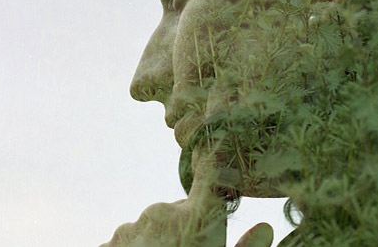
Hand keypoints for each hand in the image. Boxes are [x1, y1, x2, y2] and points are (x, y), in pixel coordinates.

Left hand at [101, 143, 273, 246]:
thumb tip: (268, 228)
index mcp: (198, 219)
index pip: (215, 172)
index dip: (220, 157)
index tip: (223, 141)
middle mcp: (164, 213)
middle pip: (185, 209)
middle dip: (192, 226)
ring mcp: (132, 228)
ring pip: (156, 226)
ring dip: (163, 241)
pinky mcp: (110, 243)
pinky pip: (132, 240)